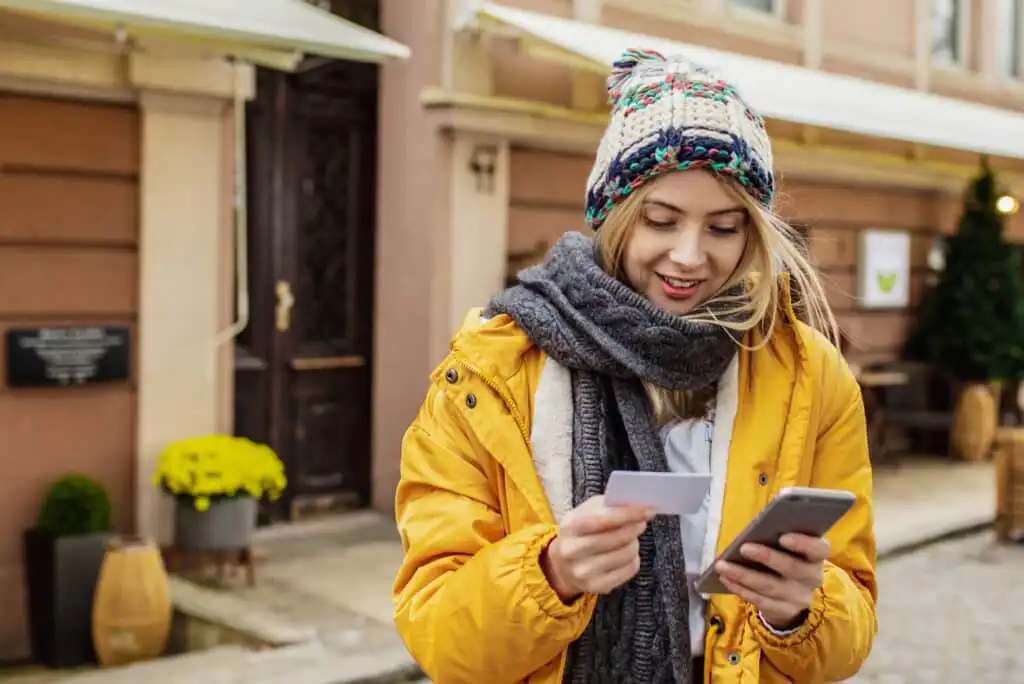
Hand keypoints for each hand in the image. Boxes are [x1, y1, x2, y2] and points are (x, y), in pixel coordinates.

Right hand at [542, 495, 653, 599]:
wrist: (561, 565)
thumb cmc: (580, 532)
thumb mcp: (585, 513)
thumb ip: (607, 505)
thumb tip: (636, 505)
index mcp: (570, 527)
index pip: (603, 519)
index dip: (628, 514)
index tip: (647, 510)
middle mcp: (573, 551)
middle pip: (616, 538)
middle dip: (634, 528)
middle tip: (641, 522)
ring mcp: (584, 571)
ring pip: (625, 554)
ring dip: (634, 543)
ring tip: (630, 539)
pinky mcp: (597, 586)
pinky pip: (629, 570)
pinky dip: (633, 559)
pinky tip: (626, 554)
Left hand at [715, 533, 829, 629]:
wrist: (792, 594)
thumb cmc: (785, 557)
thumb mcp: (789, 547)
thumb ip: (778, 538)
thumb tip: (754, 530)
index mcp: (816, 556)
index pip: (819, 549)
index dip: (803, 543)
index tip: (783, 537)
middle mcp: (812, 578)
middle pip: (792, 568)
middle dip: (766, 557)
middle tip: (743, 548)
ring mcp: (799, 598)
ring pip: (770, 586)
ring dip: (743, 575)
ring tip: (722, 565)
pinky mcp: (784, 611)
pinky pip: (760, 601)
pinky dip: (740, 589)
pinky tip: (726, 579)